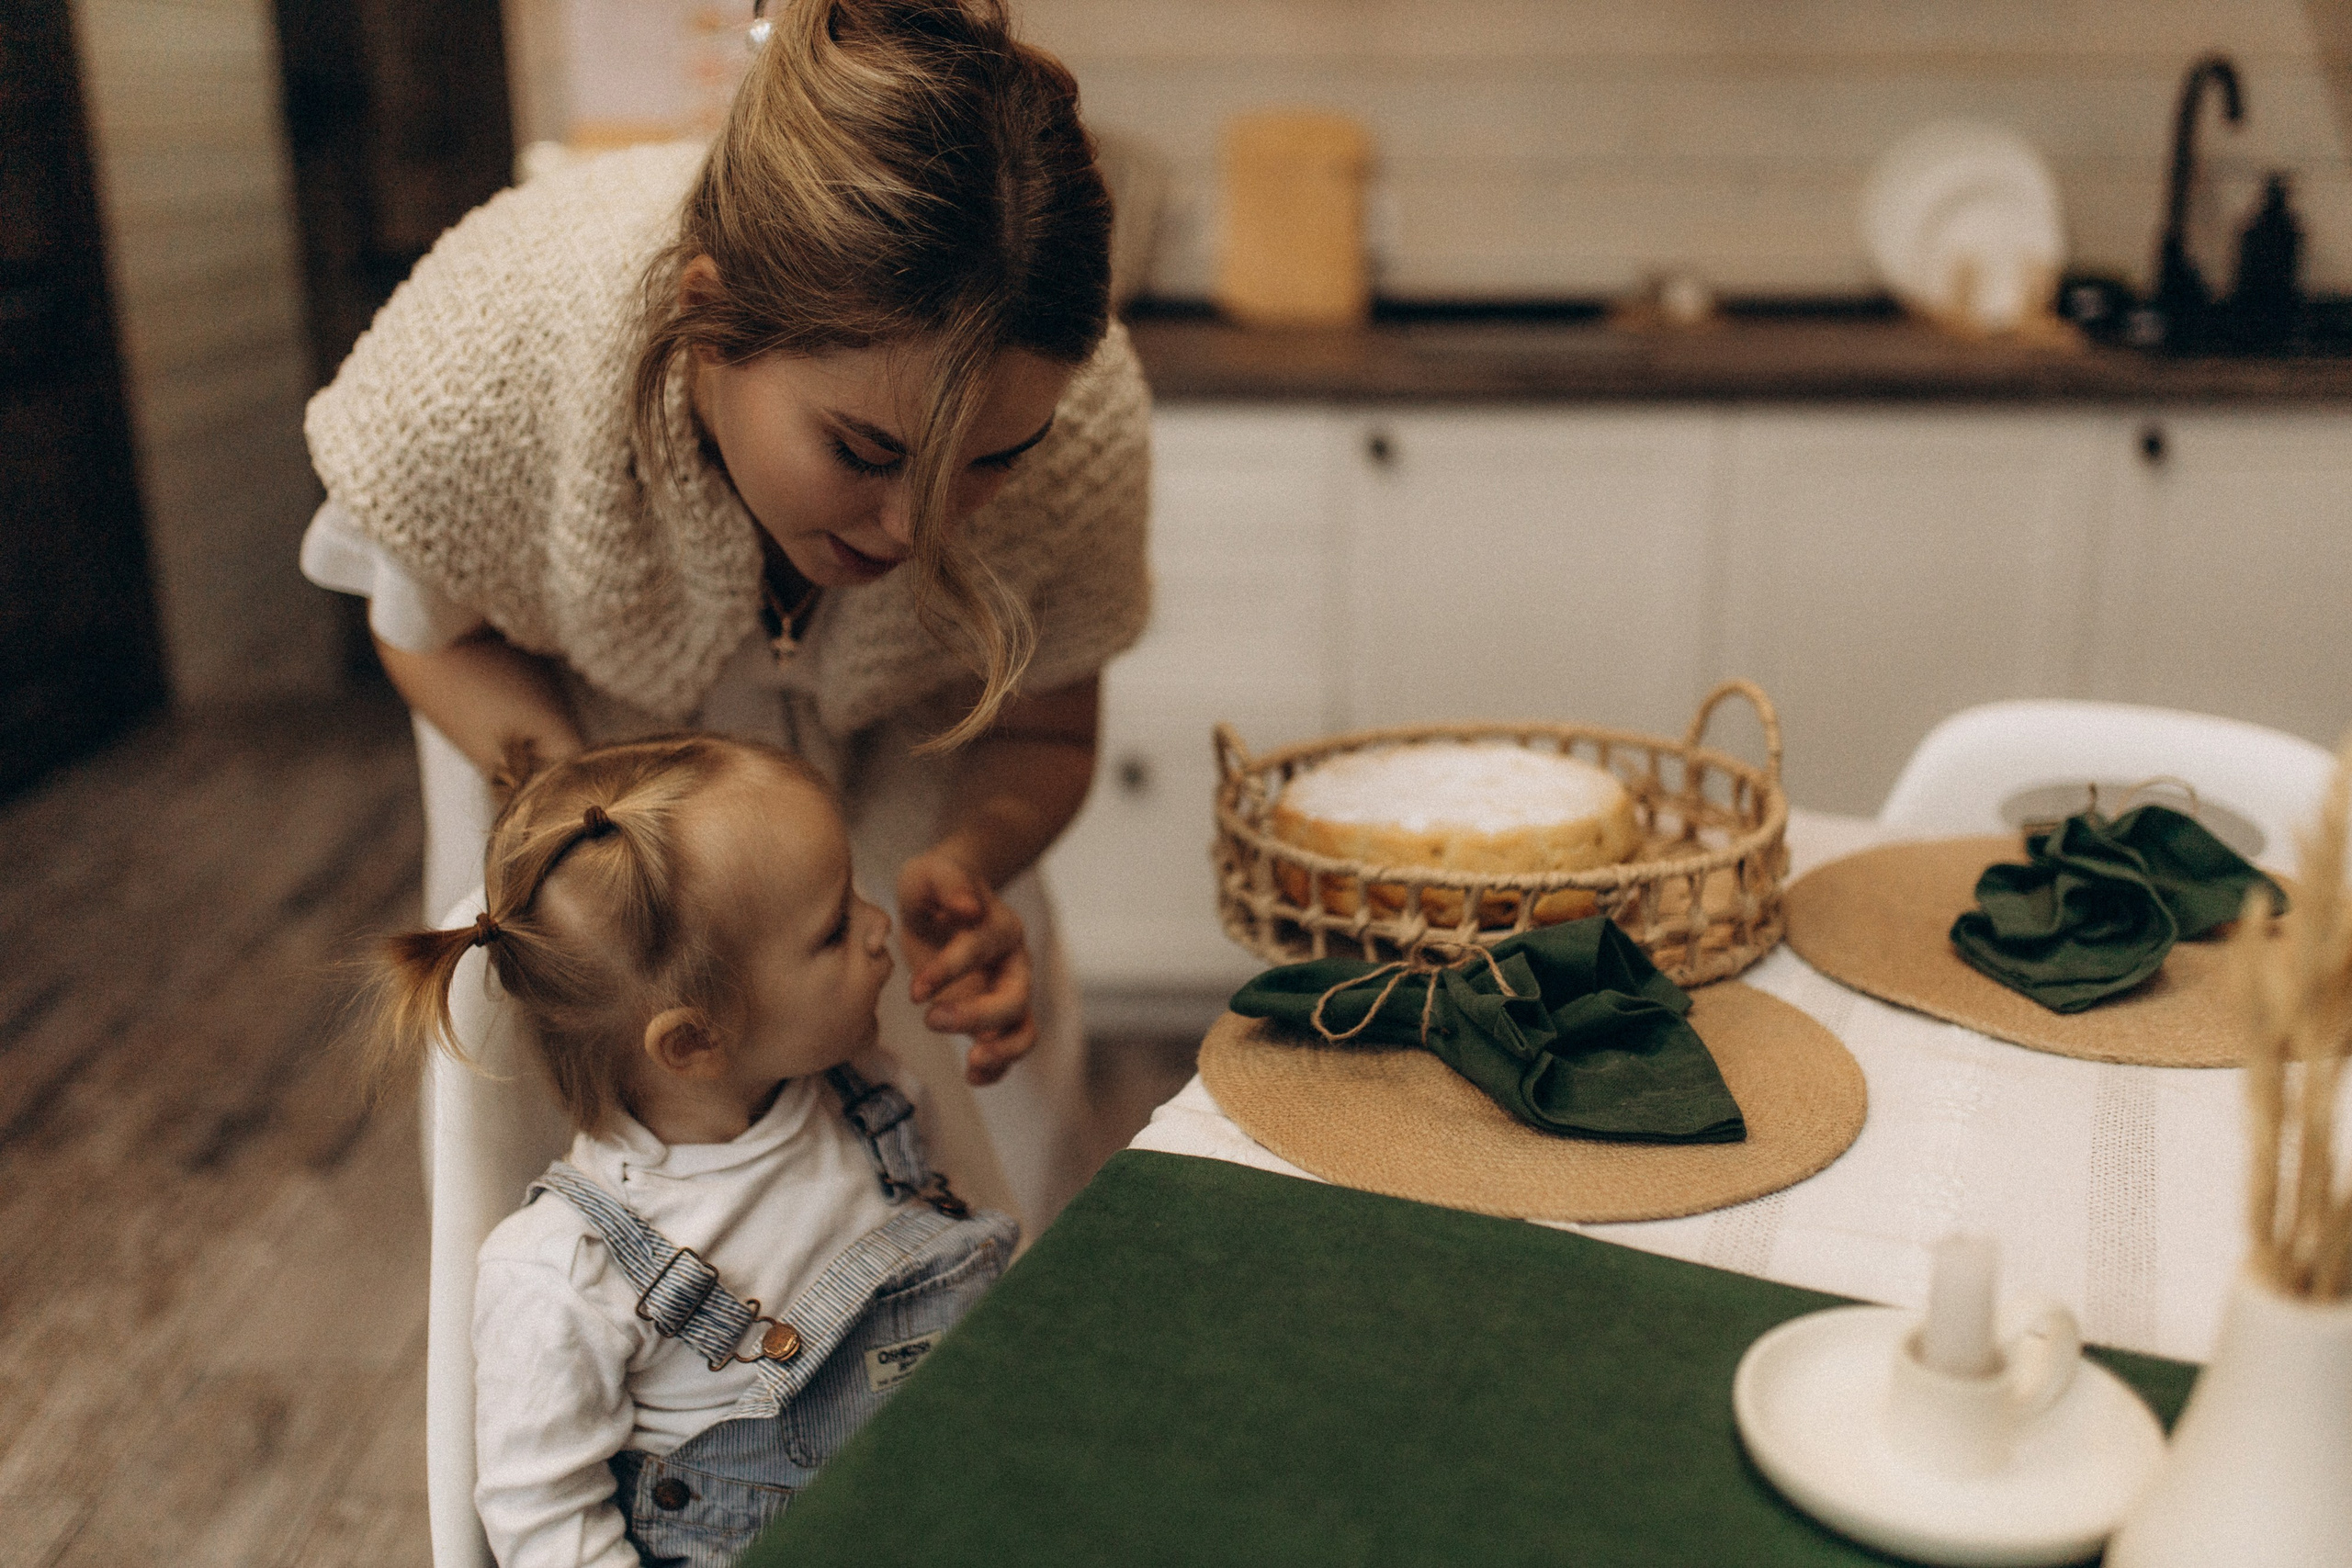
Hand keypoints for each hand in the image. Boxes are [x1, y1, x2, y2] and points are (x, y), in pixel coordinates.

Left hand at [896, 849, 1035, 1084]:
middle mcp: (1014, 962)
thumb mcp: (931, 873)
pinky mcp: (996, 1017)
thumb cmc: (937, 885)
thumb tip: (967, 908)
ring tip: (971, 1064)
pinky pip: (1010, 1047)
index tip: (914, 991)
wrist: (950, 898)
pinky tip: (970, 1076)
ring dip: (1002, 1051)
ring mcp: (1009, 992)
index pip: (979, 950)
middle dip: (976, 1015)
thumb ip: (948, 883)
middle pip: (1013, 998)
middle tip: (931, 1020)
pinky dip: (998, 1069)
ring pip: (1024, 1029)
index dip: (948, 971)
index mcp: (1000, 926)